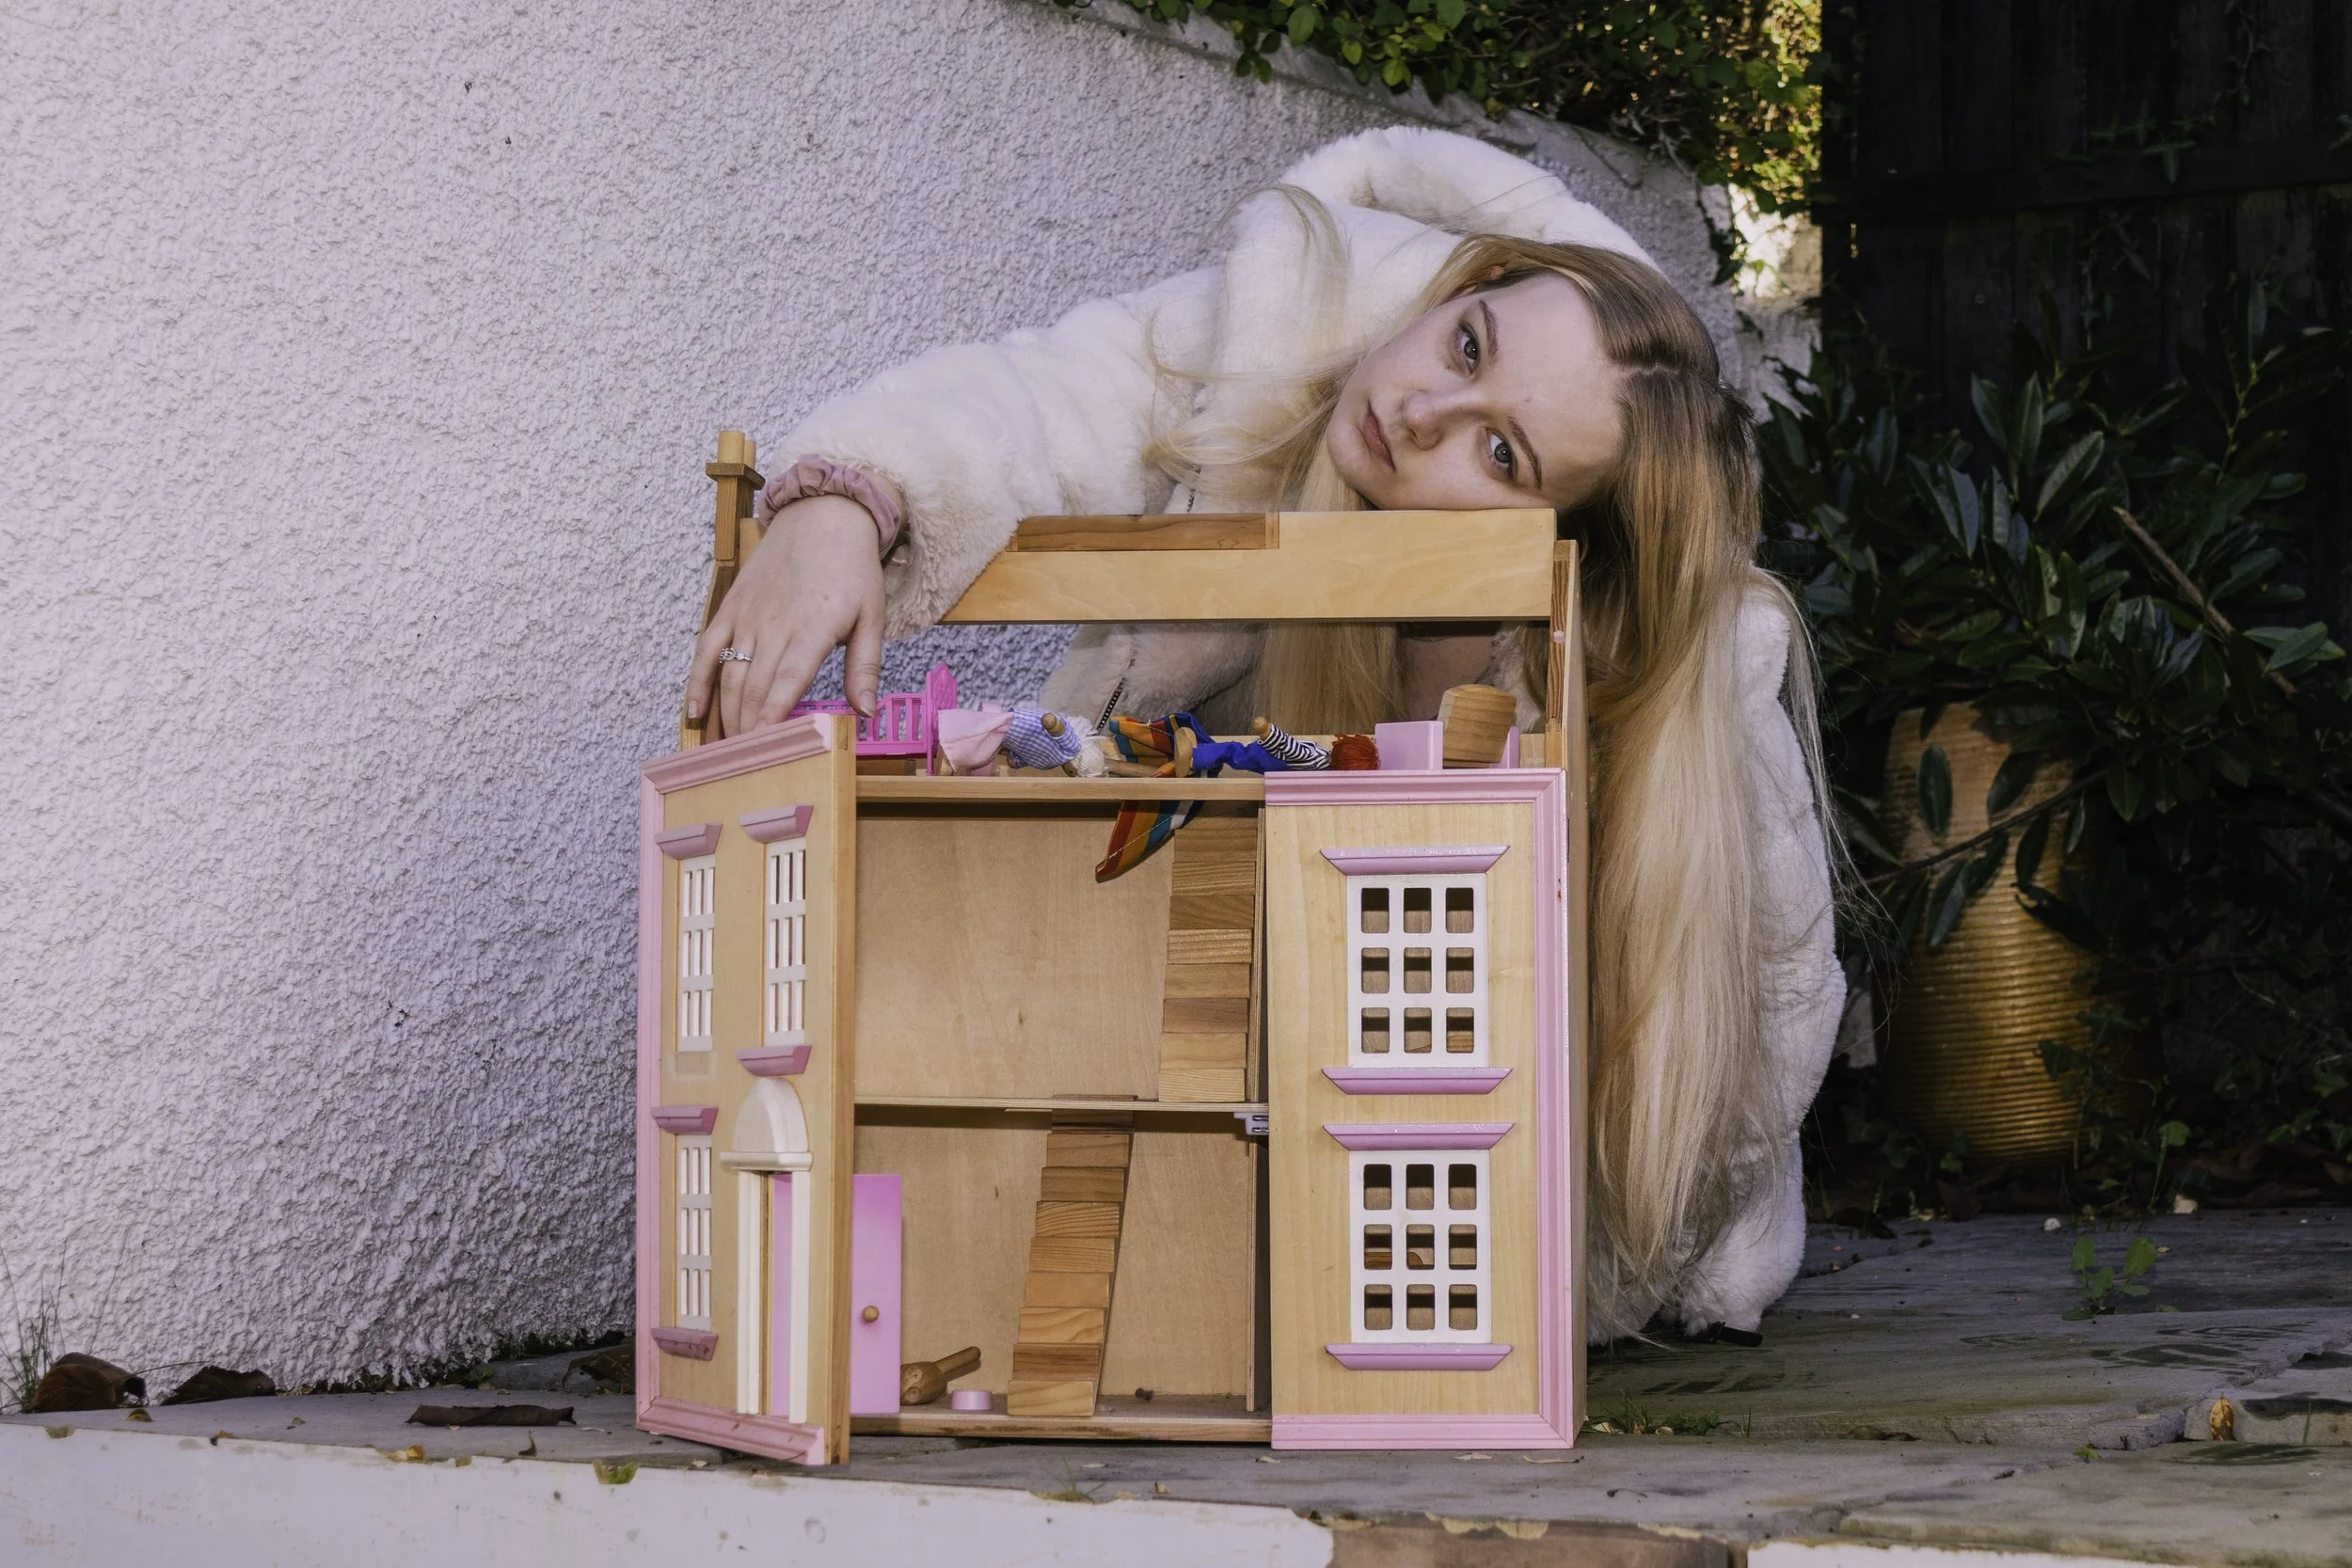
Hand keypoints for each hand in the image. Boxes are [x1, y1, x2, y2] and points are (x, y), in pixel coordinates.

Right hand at [685, 495, 885, 735]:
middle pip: (752, 688)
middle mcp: (774, 624)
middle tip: (748, 767)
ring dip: (725, 716)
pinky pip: (706, 650)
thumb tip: (865, 712)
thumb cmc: (852, 570)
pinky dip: (697, 683)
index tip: (764, 749)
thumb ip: (865, 666)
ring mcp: (747, 617)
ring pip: (728, 675)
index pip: (786, 682)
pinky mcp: (730, 609)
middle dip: (748, 731)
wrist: (822, 517)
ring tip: (728, 752)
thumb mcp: (872, 616)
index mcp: (813, 629)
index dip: (772, 717)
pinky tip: (696, 715)